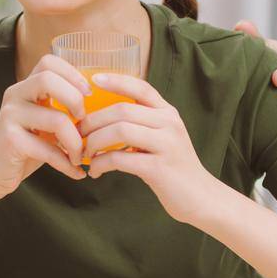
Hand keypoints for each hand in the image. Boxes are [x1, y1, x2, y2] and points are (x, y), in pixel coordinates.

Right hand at [0, 55, 87, 198]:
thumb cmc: (27, 146)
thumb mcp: (44, 121)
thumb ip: (61, 108)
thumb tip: (101, 106)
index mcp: (25, 87)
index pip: (48, 62)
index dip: (72, 73)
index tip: (88, 94)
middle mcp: (15, 95)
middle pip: (48, 79)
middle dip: (75, 100)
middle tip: (83, 121)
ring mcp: (10, 116)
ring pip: (56, 119)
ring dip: (76, 142)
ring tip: (80, 155)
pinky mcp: (10, 140)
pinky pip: (48, 149)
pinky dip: (66, 163)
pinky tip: (75, 172)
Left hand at [79, 74, 222, 226]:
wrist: (200, 198)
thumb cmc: (174, 168)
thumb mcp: (163, 138)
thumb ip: (143, 124)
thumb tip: (104, 118)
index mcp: (168, 113)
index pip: (141, 87)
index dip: (116, 80)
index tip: (93, 79)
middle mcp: (169, 124)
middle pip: (122, 110)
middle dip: (93, 121)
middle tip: (77, 134)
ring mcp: (166, 145)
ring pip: (119, 130)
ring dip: (94, 142)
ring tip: (84, 154)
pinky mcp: (158, 168)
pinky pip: (120, 158)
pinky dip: (101, 163)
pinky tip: (95, 171)